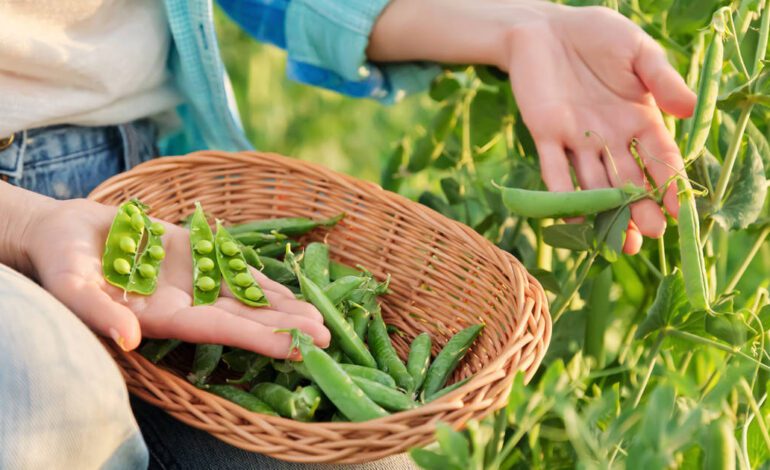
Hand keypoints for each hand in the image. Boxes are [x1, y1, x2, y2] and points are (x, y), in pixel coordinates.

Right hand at [24, 198, 329, 356]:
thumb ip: (100, 313)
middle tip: (328, 338)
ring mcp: (195, 281)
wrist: (65, 234)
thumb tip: (130, 339)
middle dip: (284, 329)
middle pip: (244, 319)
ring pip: (247, 297)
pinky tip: (294, 291)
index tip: (297, 349)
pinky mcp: (197, 255)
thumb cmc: (61, 264)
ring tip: (322, 319)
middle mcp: (186, 304)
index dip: (258, 339)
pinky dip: (265, 281)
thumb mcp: (72, 288)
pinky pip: (237, 270)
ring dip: (283, 309)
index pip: (218, 332)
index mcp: (162, 317)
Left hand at [503, 5, 694, 253]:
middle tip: (649, 237)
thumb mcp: (637, 51)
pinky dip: (562, 196)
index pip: (659, 157)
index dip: (669, 183)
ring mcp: (576, 139)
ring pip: (593, 183)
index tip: (678, 211)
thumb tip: (687, 110)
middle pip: (627, 180)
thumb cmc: (597, 34)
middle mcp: (609, 136)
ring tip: (619, 243)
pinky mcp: (544, 135)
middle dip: (638, 209)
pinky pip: (554, 170)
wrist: (545, 27)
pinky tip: (574, 221)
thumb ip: (661, 79)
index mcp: (638, 118)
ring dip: (605, 213)